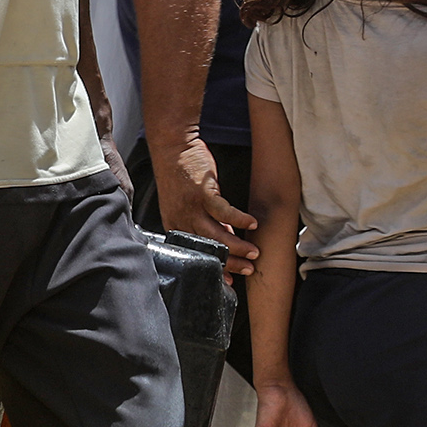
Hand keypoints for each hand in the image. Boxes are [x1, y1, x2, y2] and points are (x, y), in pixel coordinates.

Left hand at [151, 139, 259, 278]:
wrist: (172, 147)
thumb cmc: (179, 174)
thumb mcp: (186, 203)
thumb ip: (205, 222)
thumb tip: (225, 237)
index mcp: (175, 225)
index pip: (196, 253)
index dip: (214, 267)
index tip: (229, 279)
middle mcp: (182, 220)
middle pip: (208, 248)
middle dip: (230, 262)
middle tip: (248, 269)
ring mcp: (192, 207)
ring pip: (216, 235)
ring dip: (237, 246)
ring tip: (254, 252)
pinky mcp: (203, 193)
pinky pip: (224, 212)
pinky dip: (239, 220)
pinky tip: (252, 224)